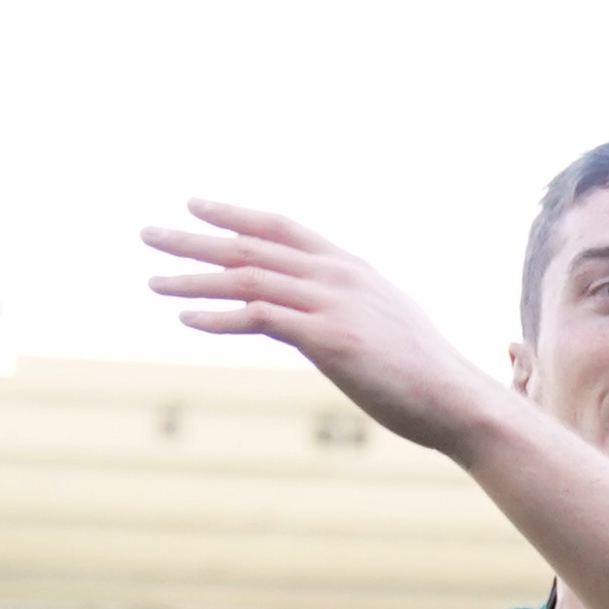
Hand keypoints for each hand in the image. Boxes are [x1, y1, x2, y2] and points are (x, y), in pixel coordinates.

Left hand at [142, 203, 514, 455]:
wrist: (459, 402)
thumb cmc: (425, 374)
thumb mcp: (384, 326)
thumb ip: (345, 310)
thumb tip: (312, 320)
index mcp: (353, 269)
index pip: (283, 229)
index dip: (235, 215)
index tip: (195, 206)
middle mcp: (340, 277)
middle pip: (253, 249)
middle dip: (196, 240)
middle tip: (149, 234)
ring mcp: (335, 305)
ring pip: (249, 280)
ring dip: (195, 279)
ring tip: (154, 280)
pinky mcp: (329, 338)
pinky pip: (261, 318)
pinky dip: (220, 316)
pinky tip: (187, 318)